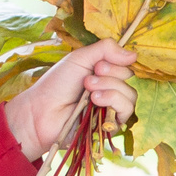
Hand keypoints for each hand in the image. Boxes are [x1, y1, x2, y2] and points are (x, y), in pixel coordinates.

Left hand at [6, 40, 136, 160]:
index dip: (117, 62)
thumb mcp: (80, 58)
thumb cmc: (57, 84)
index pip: (127, 65)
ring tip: (89, 89)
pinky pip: (126, 111)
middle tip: (88, 78)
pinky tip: (96, 99)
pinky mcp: (111, 126)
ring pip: (131, 95)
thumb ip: (106, 49)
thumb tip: (134, 54)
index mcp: (106, 74)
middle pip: (130, 79)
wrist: (42, 111)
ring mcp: (112, 109)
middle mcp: (112, 90)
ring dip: (111, 87)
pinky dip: (113, 100)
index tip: (98, 64)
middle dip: (111, 75)